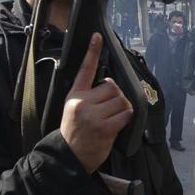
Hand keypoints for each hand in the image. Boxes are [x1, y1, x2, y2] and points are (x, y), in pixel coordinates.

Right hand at [60, 33, 132, 172]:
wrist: (69, 157)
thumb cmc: (75, 132)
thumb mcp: (72, 109)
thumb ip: (87, 95)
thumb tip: (110, 85)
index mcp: (75, 95)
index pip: (85, 69)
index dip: (92, 52)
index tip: (98, 37)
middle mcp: (83, 103)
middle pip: (112, 86)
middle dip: (116, 96)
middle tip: (109, 109)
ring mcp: (94, 116)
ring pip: (121, 100)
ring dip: (122, 108)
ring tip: (112, 118)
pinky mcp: (105, 128)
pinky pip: (126, 114)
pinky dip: (125, 118)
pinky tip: (116, 125)